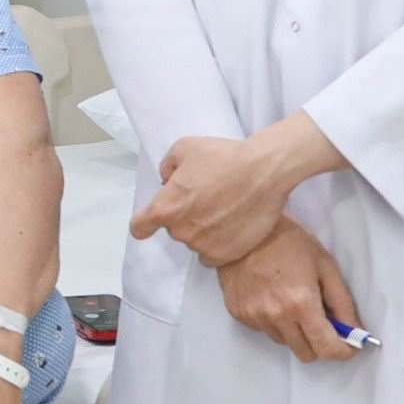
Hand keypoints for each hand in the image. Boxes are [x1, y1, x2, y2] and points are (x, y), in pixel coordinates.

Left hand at [131, 135, 290, 266]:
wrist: (263, 173)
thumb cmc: (223, 157)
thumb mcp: (184, 148)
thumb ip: (167, 167)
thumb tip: (167, 181)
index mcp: (166, 207)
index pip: (140, 227)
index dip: (143, 224)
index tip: (149, 222)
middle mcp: (181, 231)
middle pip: (174, 229)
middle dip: (184, 216)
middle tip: (205, 199)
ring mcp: (204, 245)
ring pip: (194, 241)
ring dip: (202, 231)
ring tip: (223, 211)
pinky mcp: (226, 255)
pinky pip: (212, 255)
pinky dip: (217, 244)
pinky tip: (229, 227)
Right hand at [216, 218, 362, 362]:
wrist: (242, 228)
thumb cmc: (286, 240)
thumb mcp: (325, 265)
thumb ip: (342, 302)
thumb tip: (354, 331)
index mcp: (301, 303)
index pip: (326, 348)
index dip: (342, 351)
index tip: (347, 346)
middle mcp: (276, 316)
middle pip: (306, 353)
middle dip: (318, 342)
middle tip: (320, 321)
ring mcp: (254, 316)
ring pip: (284, 342)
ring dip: (293, 331)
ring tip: (290, 301)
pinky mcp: (239, 313)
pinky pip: (264, 330)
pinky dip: (273, 321)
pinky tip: (270, 296)